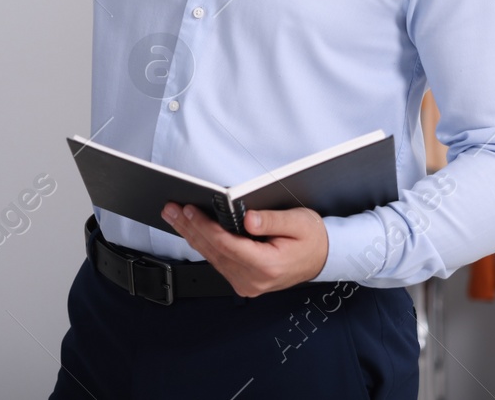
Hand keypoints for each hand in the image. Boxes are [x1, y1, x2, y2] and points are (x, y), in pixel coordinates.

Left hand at [161, 203, 328, 296]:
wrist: (323, 258)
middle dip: (190, 228)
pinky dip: (203, 244)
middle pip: (214, 251)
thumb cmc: (312, 239)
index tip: (189, 210)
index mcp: (267, 266)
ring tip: (175, 216)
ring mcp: (248, 284)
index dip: (205, 226)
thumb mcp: (298, 222)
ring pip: (212, 258)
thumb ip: (271, 220)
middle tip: (171, 210)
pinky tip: (191, 230)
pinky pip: (218, 262)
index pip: (227, 245)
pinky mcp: (244, 282)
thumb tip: (248, 219)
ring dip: (192, 235)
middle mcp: (254, 280)